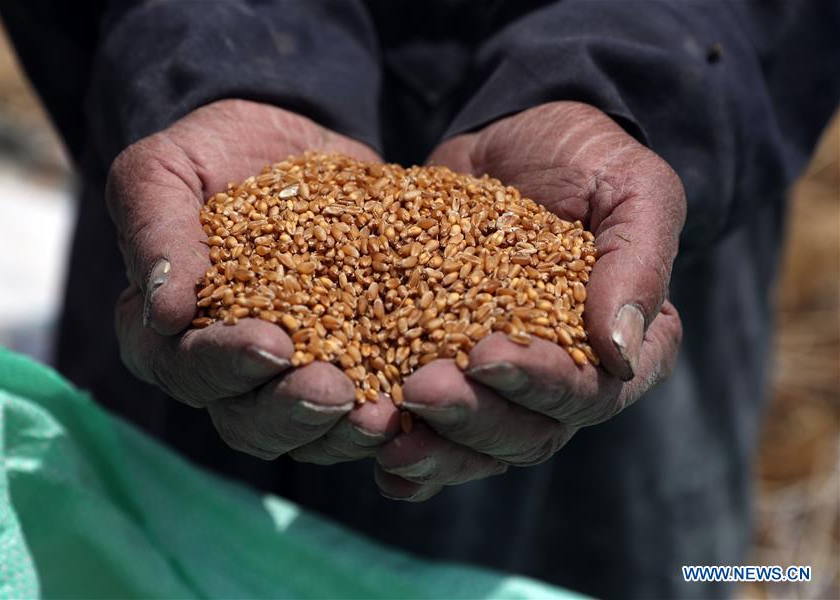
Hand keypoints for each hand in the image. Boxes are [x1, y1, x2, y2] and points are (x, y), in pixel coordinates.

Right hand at [108, 99, 398, 462]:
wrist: (293, 147)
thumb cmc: (215, 155)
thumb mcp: (167, 169)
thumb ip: (153, 228)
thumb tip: (164, 310)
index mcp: (167, 334)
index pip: (185, 366)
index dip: (226, 363)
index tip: (273, 342)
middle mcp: (226, 372)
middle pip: (247, 421)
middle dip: (291, 410)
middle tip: (335, 390)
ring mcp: (289, 379)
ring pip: (306, 435)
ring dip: (342, 432)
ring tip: (383, 414)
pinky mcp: (349, 369)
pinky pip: (361, 416)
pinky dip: (386, 421)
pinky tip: (416, 409)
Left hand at [375, 101, 684, 500]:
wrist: (512, 140)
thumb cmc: (585, 159)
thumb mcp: (631, 189)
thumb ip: (637, 263)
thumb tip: (620, 354)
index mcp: (630, 348)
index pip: (590, 391)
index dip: (539, 384)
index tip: (485, 355)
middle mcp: (569, 380)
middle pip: (529, 433)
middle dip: (474, 418)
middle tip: (420, 391)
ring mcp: (508, 385)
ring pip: (480, 445)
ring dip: (437, 449)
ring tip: (388, 438)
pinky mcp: (455, 372)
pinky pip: (439, 433)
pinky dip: (413, 458)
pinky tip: (380, 461)